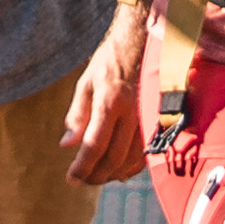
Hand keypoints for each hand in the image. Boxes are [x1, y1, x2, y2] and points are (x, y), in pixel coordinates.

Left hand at [64, 4, 182, 186]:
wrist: (142, 42)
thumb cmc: (109, 62)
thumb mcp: (86, 83)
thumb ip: (77, 115)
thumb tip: (67, 144)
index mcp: (109, 102)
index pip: (94, 145)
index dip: (82, 167)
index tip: (71, 179)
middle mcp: (131, 113)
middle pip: (114, 158)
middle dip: (96, 175)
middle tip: (82, 180)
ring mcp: (147, 118)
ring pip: (132, 160)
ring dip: (113, 174)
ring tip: (97, 176)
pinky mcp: (157, 121)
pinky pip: (146, 153)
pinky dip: (132, 167)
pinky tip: (119, 170)